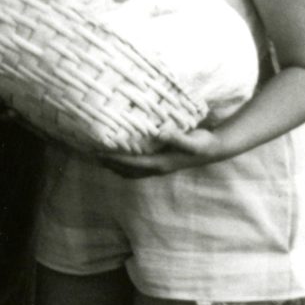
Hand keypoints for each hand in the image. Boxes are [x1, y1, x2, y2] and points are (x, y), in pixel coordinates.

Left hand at [99, 129, 217, 178]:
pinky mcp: (161, 163)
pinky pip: (138, 168)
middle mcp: (158, 168)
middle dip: (110, 164)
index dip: (115, 160)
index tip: (98, 154)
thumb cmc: (202, 143)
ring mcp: (159, 167)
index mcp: (161, 164)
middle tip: (91, 155)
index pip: (132, 163)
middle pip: (128, 170)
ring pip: (132, 171)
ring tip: (99, 159)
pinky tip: (119, 158)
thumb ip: (177, 137)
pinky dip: (125, 165)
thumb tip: (161, 133)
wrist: (214, 149)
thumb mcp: (192, 140)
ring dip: (115, 166)